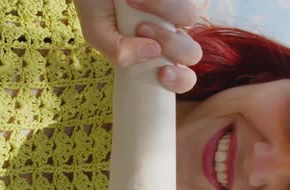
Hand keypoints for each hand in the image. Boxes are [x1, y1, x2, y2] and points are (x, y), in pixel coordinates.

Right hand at [73, 0, 202, 93]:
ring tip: (132, 2)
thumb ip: (117, 51)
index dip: (180, 81)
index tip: (162, 73)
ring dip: (163, 11)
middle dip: (171, 46)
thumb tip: (153, 52)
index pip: (183, 79)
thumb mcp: (98, 33)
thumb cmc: (96, 4)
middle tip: (142, 30)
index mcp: (157, 54)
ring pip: (190, 17)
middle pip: (192, 53)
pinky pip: (185, 0)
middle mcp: (171, 33)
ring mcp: (177, 10)